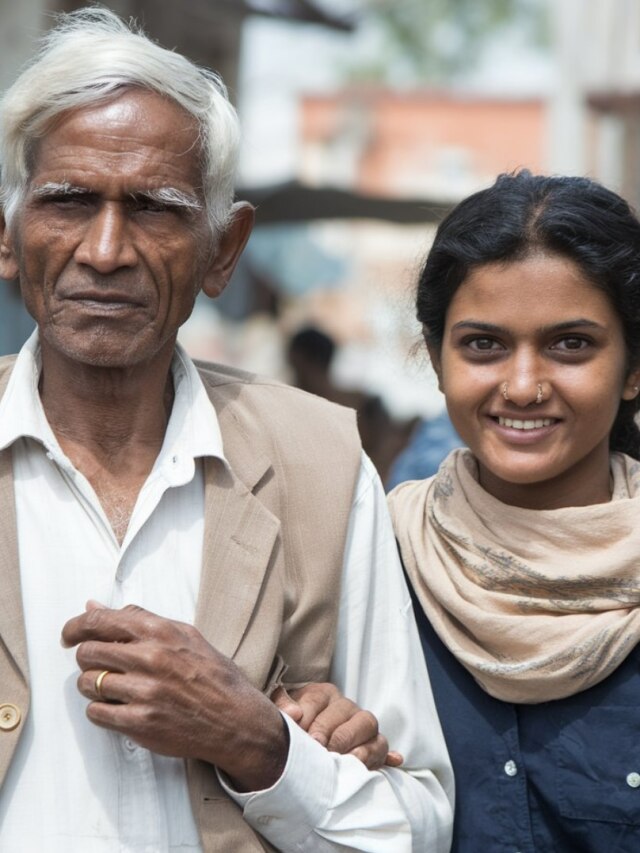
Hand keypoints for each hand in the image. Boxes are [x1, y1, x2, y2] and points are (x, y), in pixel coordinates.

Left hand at [62, 603, 288, 791]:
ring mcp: (145, 692)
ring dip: (92, 685)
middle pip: (88, 652)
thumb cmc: (211, 675)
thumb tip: (94, 607)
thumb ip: (138, 618)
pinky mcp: (140, 723)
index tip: (69, 635)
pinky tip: (119, 706)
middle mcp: (151, 658)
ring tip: (111, 687)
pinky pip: (97, 713)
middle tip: (96, 664)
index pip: (100, 622)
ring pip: (87, 684)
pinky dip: (101, 710)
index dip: (76, 628)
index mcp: (161, 632)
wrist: (235, 719)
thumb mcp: (184, 634)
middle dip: (86, 658)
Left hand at [272, 683, 402, 769]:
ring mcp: (362, 724)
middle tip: (319, 749)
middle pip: (346, 710)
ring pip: (368, 724)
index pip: (317, 699)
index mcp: (323, 693)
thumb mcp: (281, 711)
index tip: (301, 735)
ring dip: (355, 742)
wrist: (305, 739)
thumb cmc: (293, 724)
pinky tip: (394, 761)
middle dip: (331, 731)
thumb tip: (292, 714)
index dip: (308, 716)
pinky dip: (388, 756)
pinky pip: (384, 747)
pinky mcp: (374, 745)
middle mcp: (346, 706)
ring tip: (343, 760)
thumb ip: (282, 706)